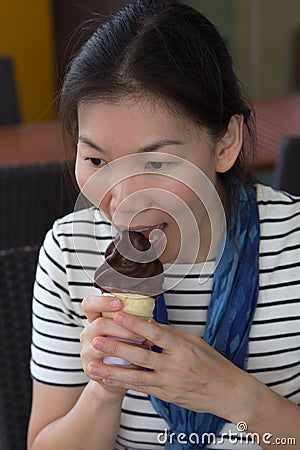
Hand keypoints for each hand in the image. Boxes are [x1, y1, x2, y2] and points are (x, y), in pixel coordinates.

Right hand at [80, 296, 144, 394]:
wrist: (114, 374)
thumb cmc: (123, 345)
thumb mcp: (124, 329)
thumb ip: (132, 321)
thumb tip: (151, 320)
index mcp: (94, 318)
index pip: (89, 304)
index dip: (102, 302)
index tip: (119, 303)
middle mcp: (88, 333)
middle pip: (99, 324)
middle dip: (123, 328)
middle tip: (141, 335)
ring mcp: (87, 352)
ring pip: (102, 346)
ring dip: (125, 347)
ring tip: (142, 349)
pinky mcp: (91, 370)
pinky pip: (106, 367)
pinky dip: (123, 366)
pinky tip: (136, 366)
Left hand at [87, 311, 252, 422]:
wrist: (227, 393)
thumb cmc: (214, 364)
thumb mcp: (196, 342)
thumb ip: (171, 334)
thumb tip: (149, 323)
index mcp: (183, 348)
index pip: (155, 333)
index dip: (135, 324)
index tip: (117, 315)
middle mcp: (174, 366)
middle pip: (141, 355)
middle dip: (116, 347)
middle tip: (96, 340)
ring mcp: (169, 383)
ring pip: (136, 376)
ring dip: (112, 370)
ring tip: (93, 365)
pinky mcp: (166, 395)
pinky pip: (141, 388)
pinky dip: (123, 383)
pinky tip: (108, 380)